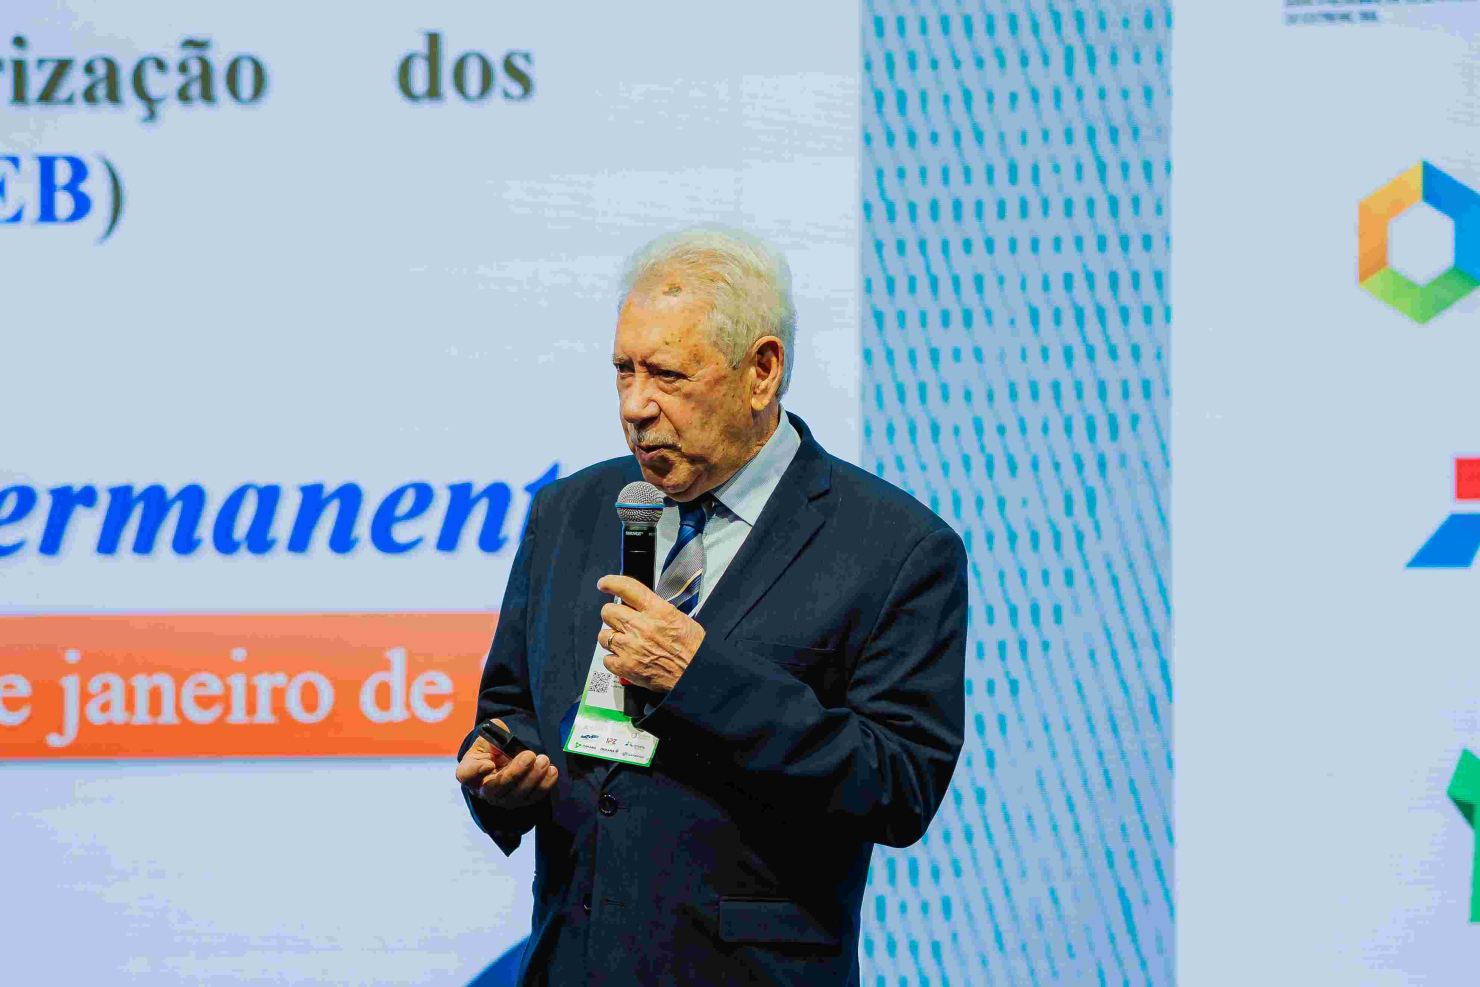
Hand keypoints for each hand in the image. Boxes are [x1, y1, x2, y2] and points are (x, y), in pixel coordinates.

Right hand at [455, 719, 557, 808]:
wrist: (506, 756)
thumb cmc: (494, 746)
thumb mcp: (490, 737)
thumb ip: (495, 737)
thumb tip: (506, 746)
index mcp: (470, 770)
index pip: (466, 775)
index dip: (476, 772)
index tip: (489, 763)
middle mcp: (483, 790)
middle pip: (495, 789)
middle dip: (515, 773)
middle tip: (530, 755)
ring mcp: (502, 799)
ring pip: (517, 796)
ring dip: (533, 778)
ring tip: (544, 760)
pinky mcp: (520, 801)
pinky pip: (532, 797)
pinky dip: (544, 785)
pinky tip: (552, 771)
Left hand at [596, 574, 705, 692]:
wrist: (696, 673)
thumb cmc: (693, 647)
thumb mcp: (678, 617)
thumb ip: (654, 609)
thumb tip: (636, 606)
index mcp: (657, 611)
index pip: (626, 588)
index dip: (611, 583)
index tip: (605, 584)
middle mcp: (641, 626)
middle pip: (608, 612)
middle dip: (612, 615)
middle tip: (619, 621)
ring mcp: (631, 648)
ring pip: (603, 636)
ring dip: (611, 638)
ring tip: (624, 643)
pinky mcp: (626, 667)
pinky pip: (606, 659)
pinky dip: (613, 659)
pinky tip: (625, 658)